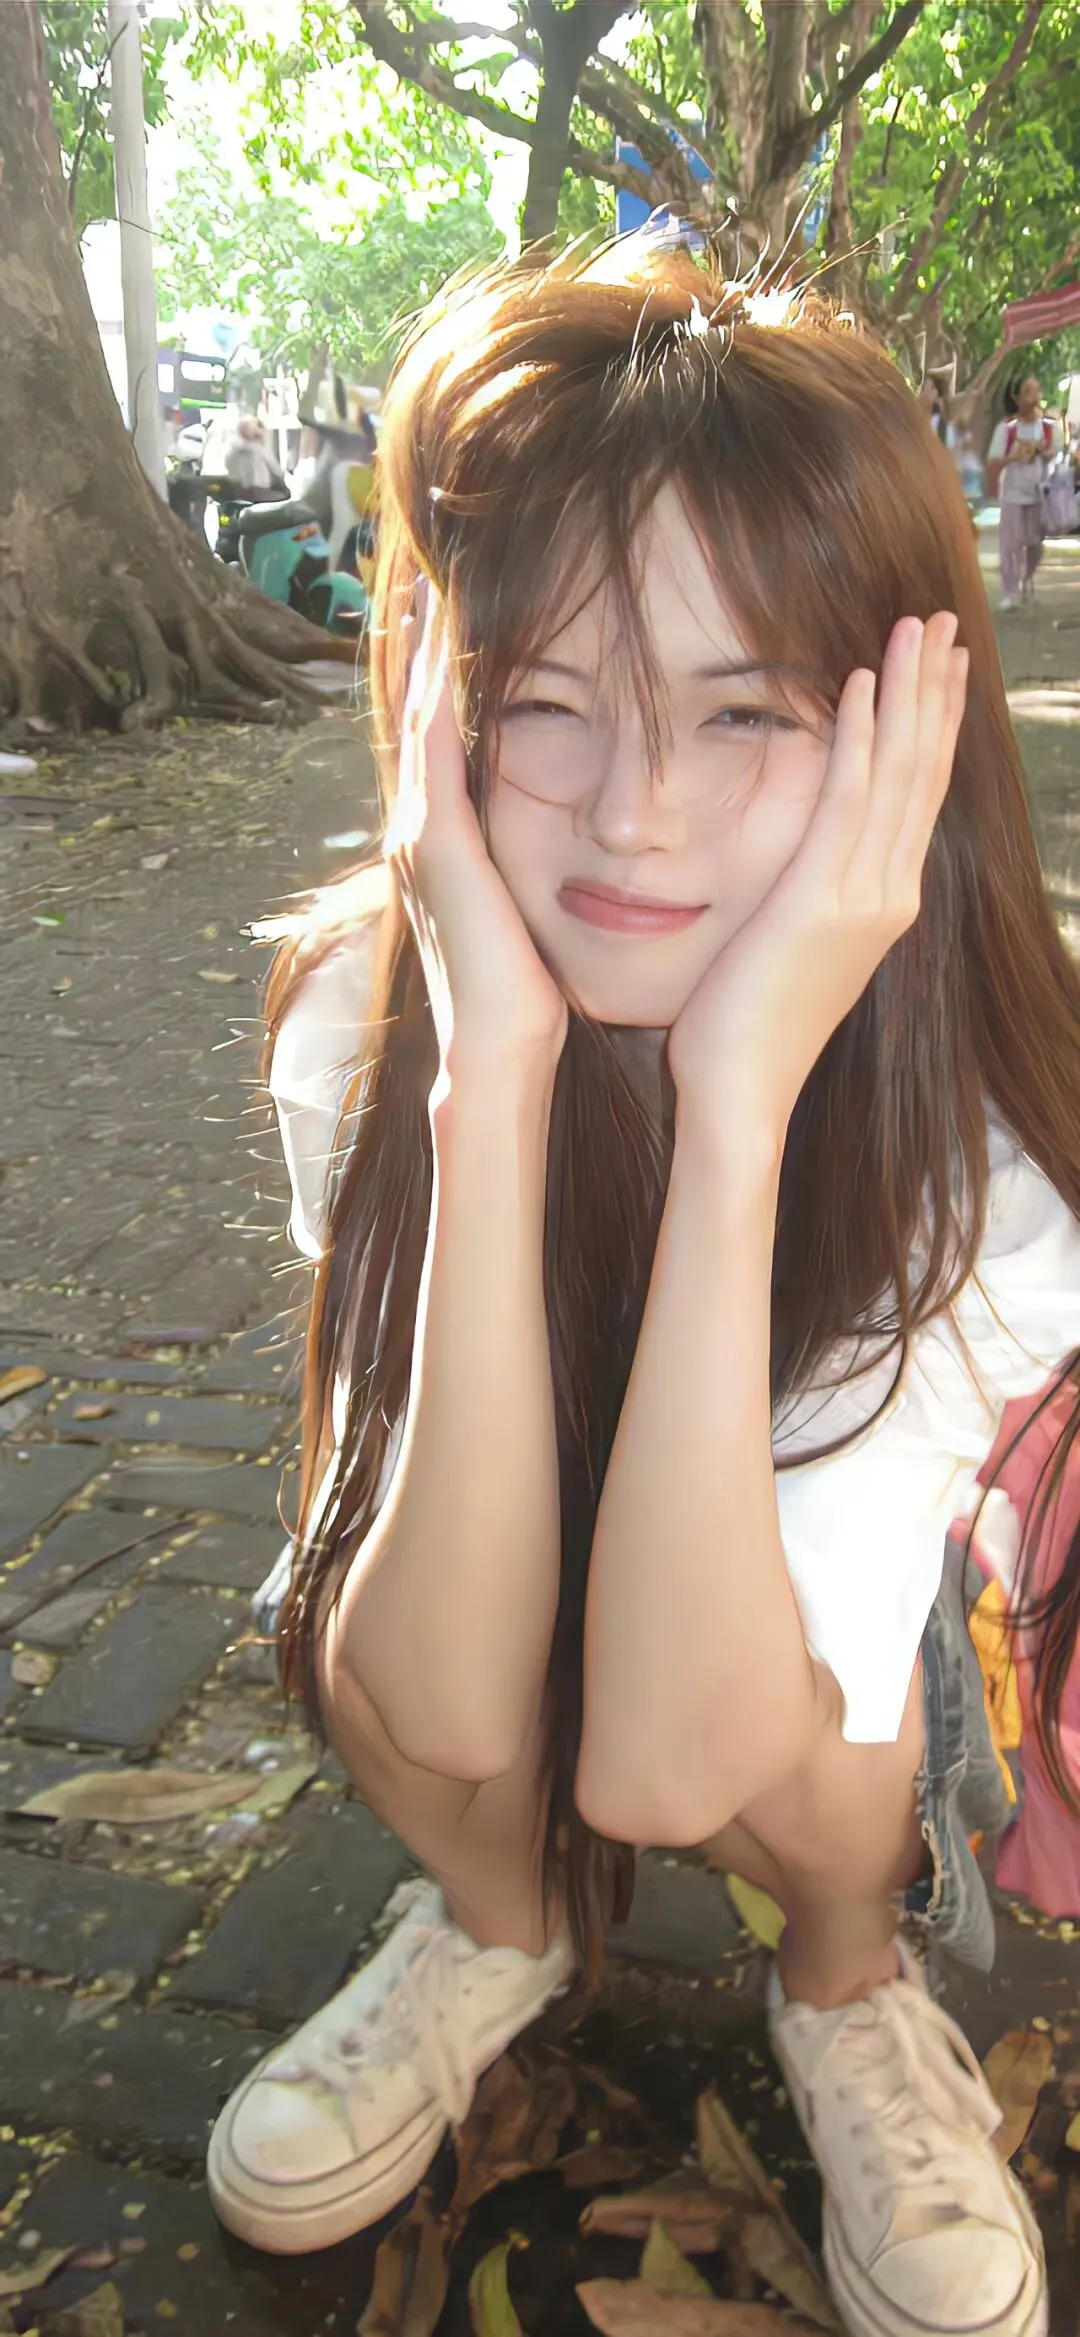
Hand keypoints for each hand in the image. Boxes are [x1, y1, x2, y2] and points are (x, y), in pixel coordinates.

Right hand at [386, 583, 567, 1076]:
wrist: (499, 1056)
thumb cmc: (529, 1002)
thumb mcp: (530, 915)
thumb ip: (534, 870)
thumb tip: (585, 840)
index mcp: (444, 842)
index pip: (437, 734)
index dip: (435, 670)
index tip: (447, 605)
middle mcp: (419, 827)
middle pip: (408, 706)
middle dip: (410, 637)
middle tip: (414, 558)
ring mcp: (419, 831)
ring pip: (410, 709)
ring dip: (414, 640)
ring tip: (420, 570)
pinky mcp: (435, 840)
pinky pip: (431, 738)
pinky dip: (433, 679)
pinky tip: (442, 626)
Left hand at [667, 615, 967, 1146]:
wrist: (742, 1091)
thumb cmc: (747, 1029)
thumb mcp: (790, 948)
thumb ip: (809, 899)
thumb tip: (800, 865)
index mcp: (884, 904)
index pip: (918, 797)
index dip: (931, 727)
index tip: (940, 668)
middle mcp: (890, 895)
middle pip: (924, 773)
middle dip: (935, 692)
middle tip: (947, 622)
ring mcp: (865, 898)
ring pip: (898, 774)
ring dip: (907, 693)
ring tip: (918, 626)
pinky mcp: (823, 901)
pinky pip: (848, 801)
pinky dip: (859, 738)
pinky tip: (861, 684)